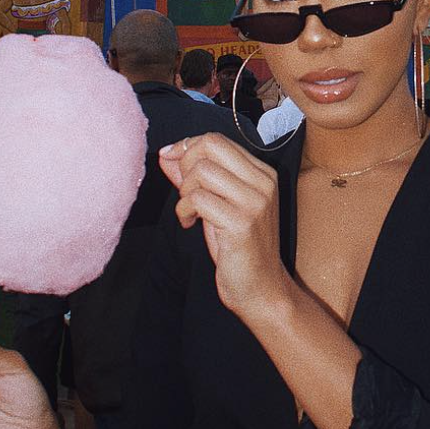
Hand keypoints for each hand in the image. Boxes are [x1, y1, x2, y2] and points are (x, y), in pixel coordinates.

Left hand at [159, 134, 287, 316]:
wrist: (261, 289)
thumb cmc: (238, 248)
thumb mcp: (216, 205)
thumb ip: (194, 177)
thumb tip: (166, 153)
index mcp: (262, 174)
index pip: (217, 140)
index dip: (187, 147)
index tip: (172, 164)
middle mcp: (263, 182)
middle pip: (210, 145)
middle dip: (185, 164)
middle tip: (185, 191)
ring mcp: (255, 202)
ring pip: (202, 171)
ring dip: (184, 192)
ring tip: (189, 212)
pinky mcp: (241, 222)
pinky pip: (198, 199)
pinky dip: (184, 211)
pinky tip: (190, 225)